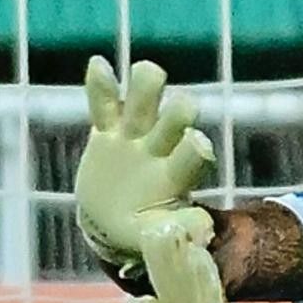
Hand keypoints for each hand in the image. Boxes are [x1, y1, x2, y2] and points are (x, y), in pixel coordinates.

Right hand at [74, 54, 213, 267]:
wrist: (111, 222)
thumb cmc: (143, 229)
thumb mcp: (158, 237)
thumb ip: (180, 231)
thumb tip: (204, 227)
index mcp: (178, 173)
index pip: (194, 153)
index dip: (196, 147)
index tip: (198, 146)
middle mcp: (161, 146)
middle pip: (177, 116)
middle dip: (177, 111)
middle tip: (180, 110)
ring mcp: (134, 135)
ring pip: (144, 99)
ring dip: (147, 84)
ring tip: (148, 72)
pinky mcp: (107, 131)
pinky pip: (104, 103)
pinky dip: (101, 85)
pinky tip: (98, 64)